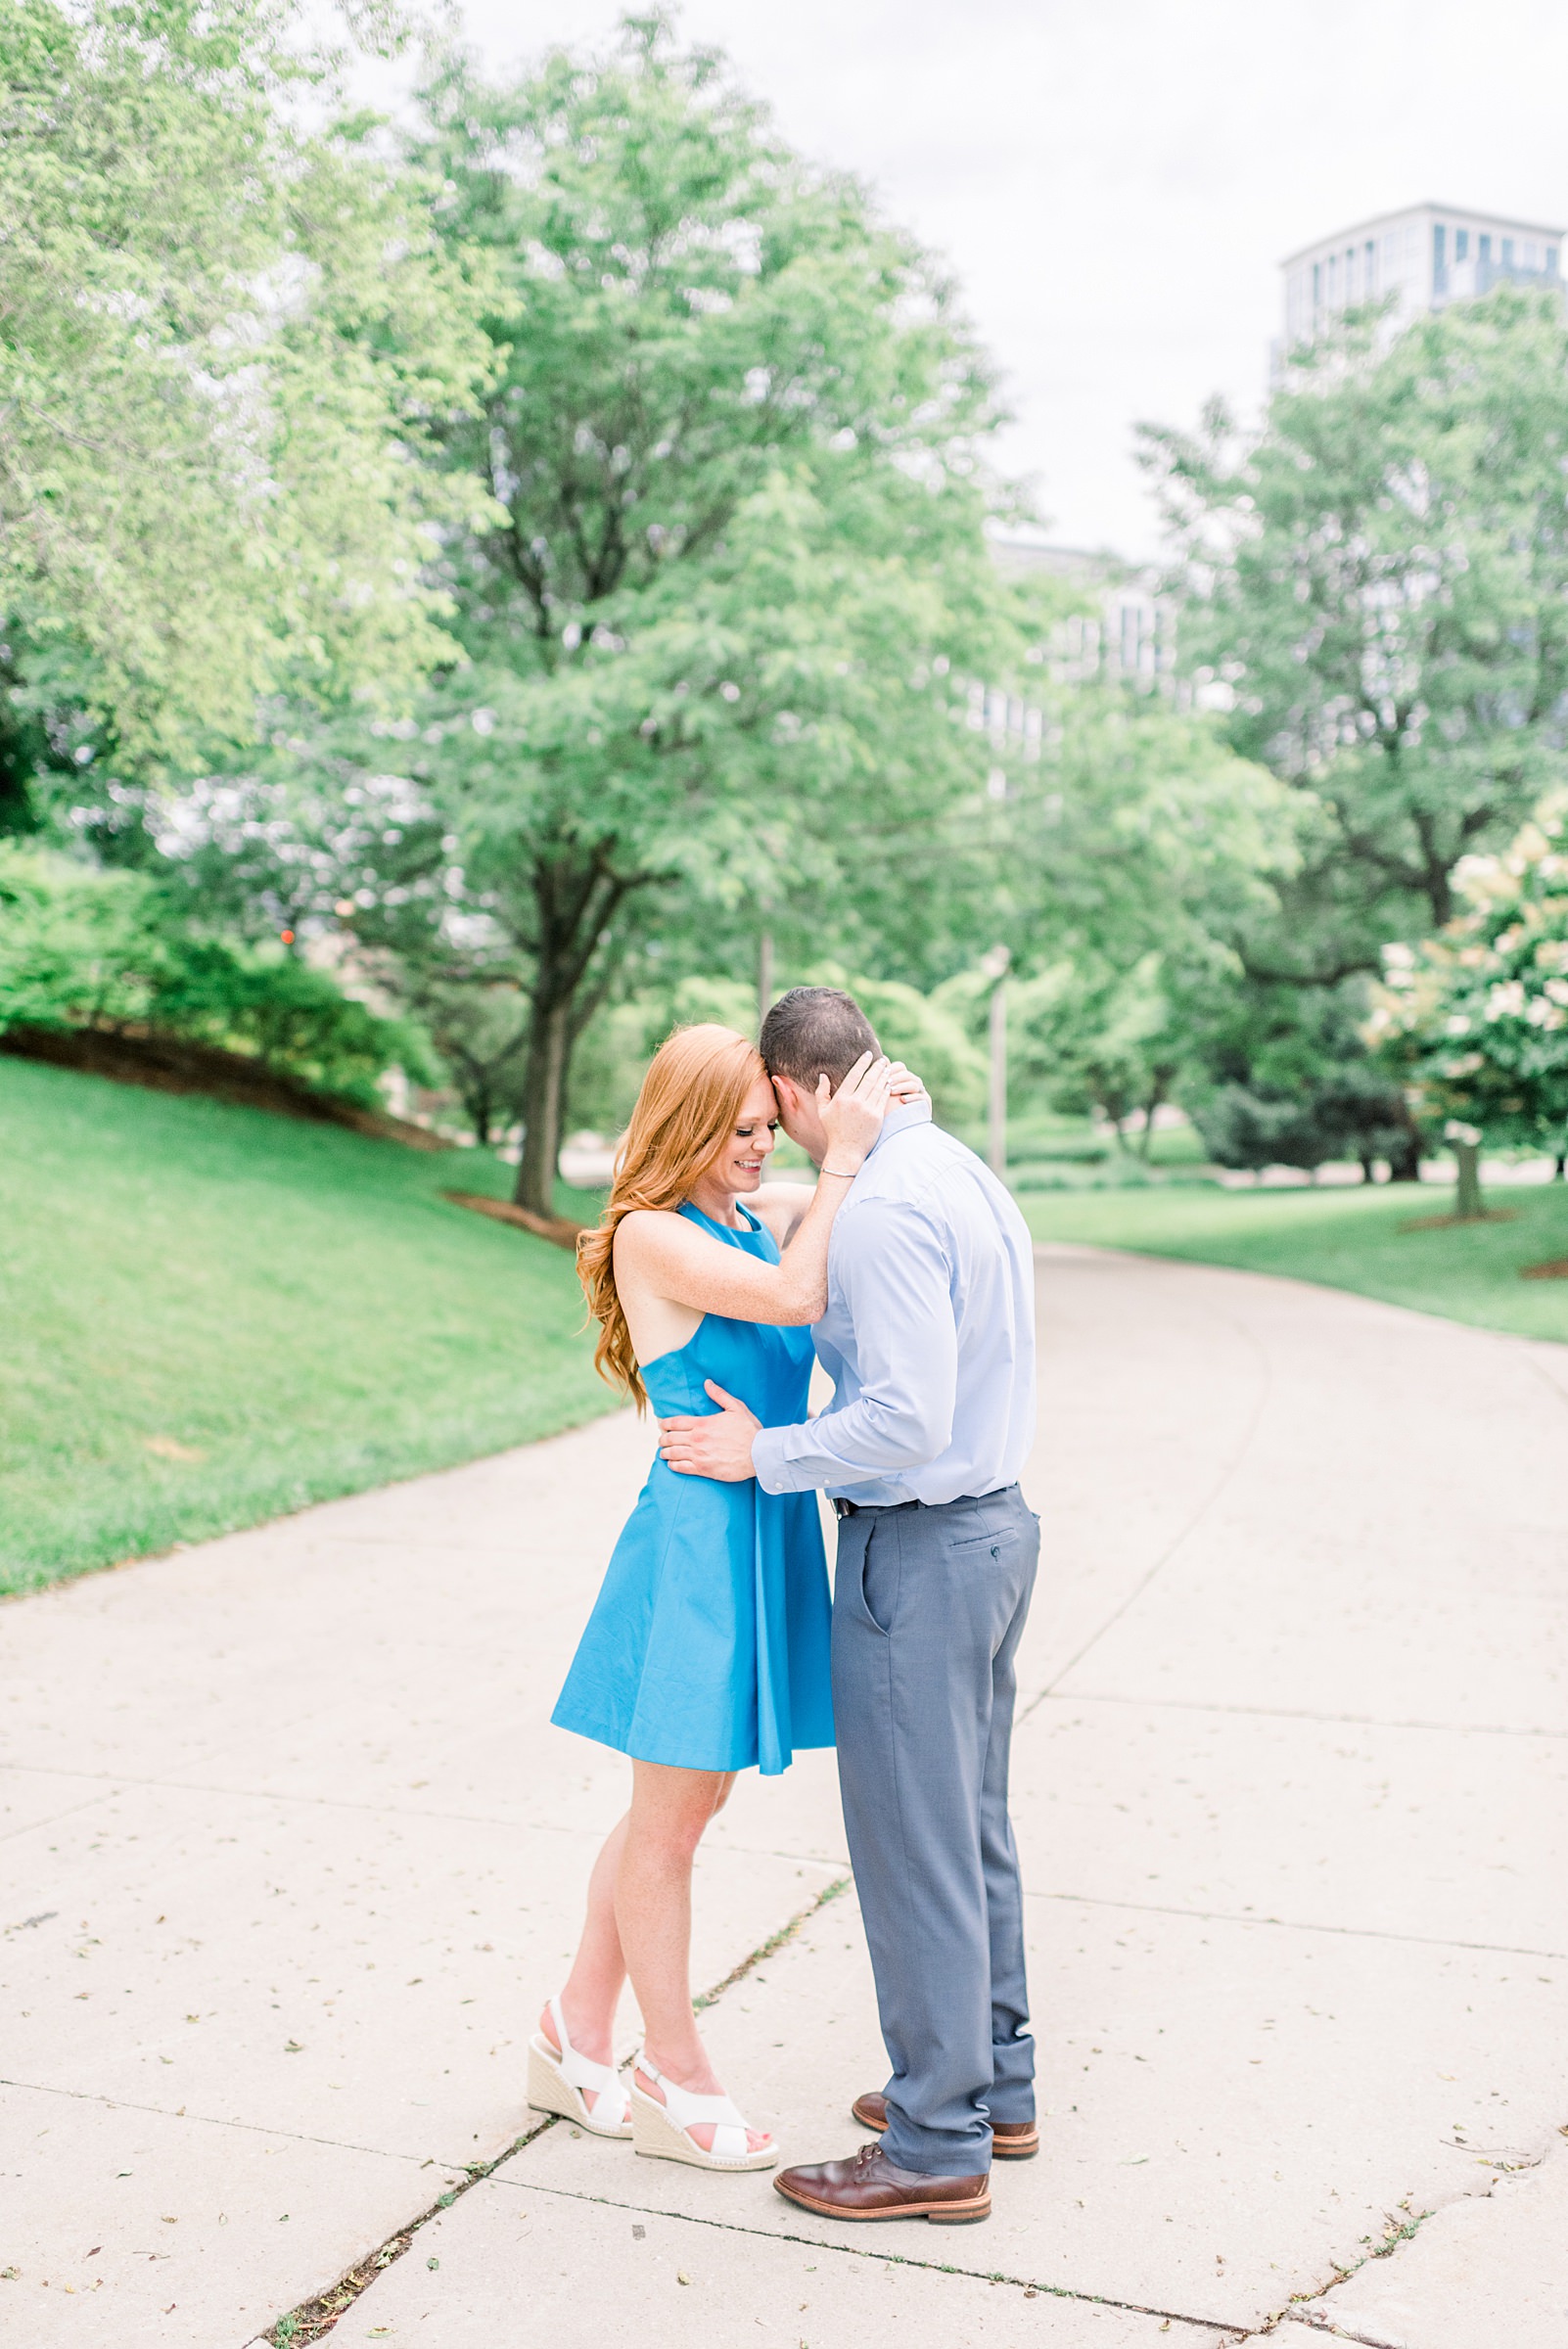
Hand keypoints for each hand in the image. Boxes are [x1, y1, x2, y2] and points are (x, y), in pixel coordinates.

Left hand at [658, 1380, 761, 1481]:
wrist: (759, 1454)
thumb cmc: (749, 1431)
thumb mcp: (736, 1408)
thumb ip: (720, 1395)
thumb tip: (707, 1383)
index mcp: (703, 1423)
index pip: (675, 1422)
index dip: (665, 1423)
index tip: (662, 1425)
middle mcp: (697, 1439)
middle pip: (670, 1438)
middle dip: (663, 1438)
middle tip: (661, 1439)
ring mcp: (699, 1455)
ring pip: (673, 1453)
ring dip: (665, 1452)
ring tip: (663, 1452)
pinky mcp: (703, 1469)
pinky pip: (681, 1467)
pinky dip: (673, 1465)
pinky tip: (671, 1464)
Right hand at [817, 1050, 893, 1171]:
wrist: (846, 1151)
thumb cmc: (833, 1131)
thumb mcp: (822, 1111)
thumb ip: (821, 1092)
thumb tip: (823, 1075)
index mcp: (841, 1098)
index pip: (854, 1075)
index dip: (862, 1063)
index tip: (868, 1054)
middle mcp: (855, 1102)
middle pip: (869, 1078)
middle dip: (877, 1067)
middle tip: (882, 1060)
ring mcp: (867, 1109)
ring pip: (878, 1087)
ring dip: (884, 1076)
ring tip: (887, 1069)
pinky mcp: (877, 1117)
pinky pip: (884, 1098)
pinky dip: (887, 1089)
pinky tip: (889, 1083)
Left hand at [885, 1060, 928, 1108]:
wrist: (898, 1129)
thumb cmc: (888, 1110)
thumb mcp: (883, 1093)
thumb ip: (883, 1077)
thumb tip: (881, 1058)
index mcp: (903, 1078)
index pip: (900, 1066)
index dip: (890, 1068)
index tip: (881, 1074)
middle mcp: (913, 1083)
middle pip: (907, 1074)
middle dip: (896, 1077)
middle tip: (886, 1083)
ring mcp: (921, 1093)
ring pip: (914, 1084)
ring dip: (902, 1086)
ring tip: (891, 1091)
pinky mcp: (926, 1103)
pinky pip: (921, 1097)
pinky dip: (911, 1098)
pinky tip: (902, 1100)